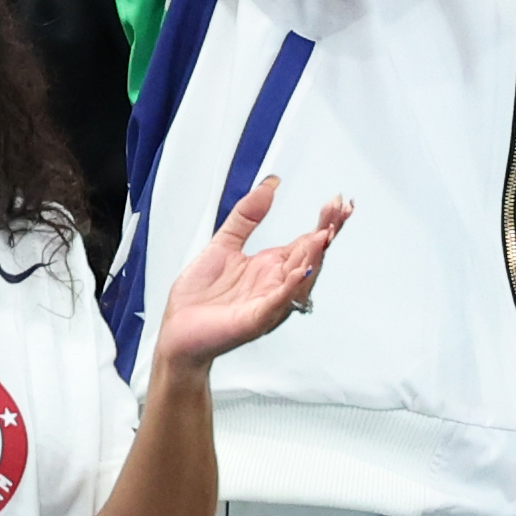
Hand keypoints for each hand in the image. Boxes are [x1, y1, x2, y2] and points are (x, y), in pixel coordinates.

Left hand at [156, 176, 351, 369]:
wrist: (177, 330)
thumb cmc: (200, 297)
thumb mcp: (224, 243)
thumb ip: (247, 215)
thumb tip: (269, 185)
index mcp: (271, 267)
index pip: (306, 242)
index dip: (323, 222)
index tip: (336, 202)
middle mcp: (276, 284)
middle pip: (310, 256)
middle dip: (326, 232)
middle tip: (339, 209)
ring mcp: (268, 302)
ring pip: (300, 278)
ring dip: (314, 257)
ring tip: (324, 233)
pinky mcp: (254, 319)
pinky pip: (277, 301)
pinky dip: (290, 286)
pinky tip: (300, 271)